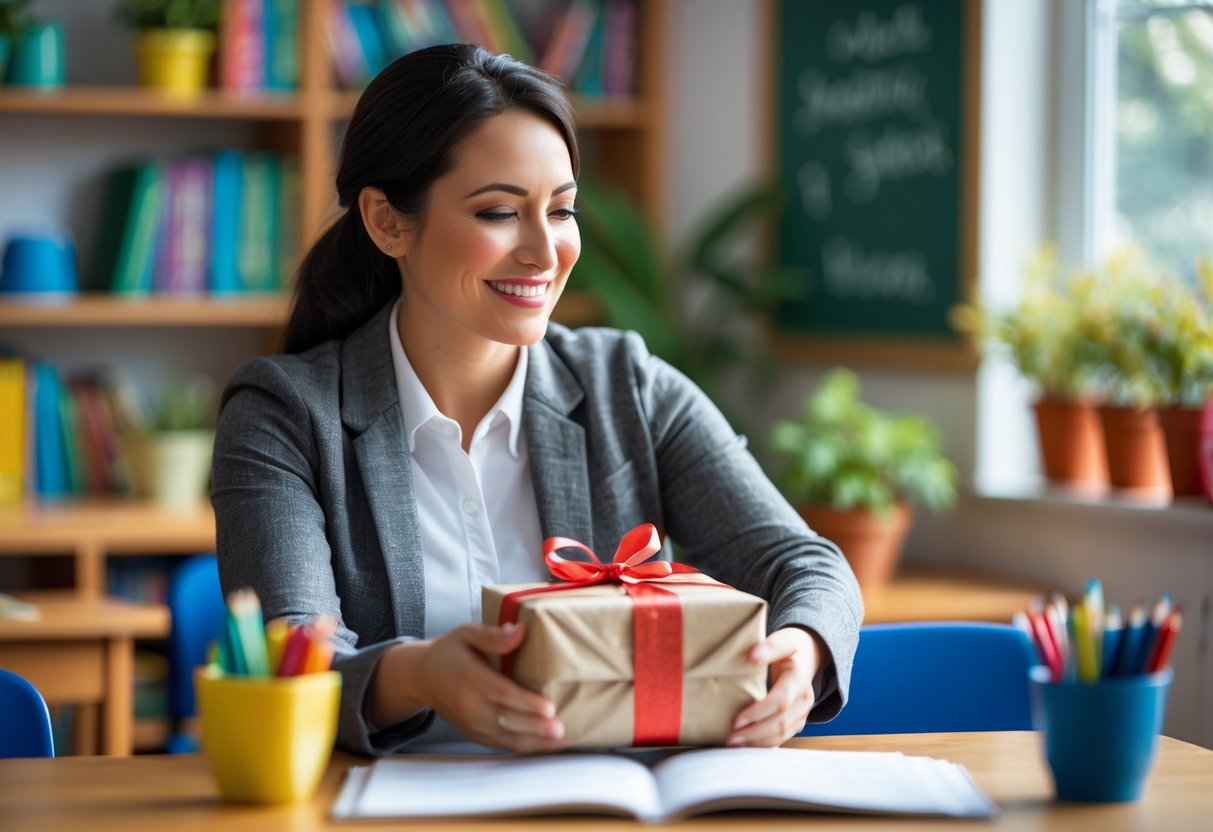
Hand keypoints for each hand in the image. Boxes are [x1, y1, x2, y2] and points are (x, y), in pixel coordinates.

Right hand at [413, 622, 567, 752]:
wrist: (420, 677)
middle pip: (506, 719)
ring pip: (505, 736)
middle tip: (560, 729)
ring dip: (532, 741)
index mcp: (470, 677)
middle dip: (535, 727)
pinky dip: (521, 746)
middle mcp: (469, 704)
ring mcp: (471, 722)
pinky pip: (500, 743)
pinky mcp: (473, 733)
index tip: (549, 707)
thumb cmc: (448, 652)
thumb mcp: (466, 633)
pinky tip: (542, 745)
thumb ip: (492, 635)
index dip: (525, 702)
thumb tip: (520, 631)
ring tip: (558, 740)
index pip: (500, 693)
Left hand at [727, 626, 824, 746]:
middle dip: (754, 733)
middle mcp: (804, 699)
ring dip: (758, 743)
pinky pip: (782, 738)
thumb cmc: (789, 647)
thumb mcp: (783, 640)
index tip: (736, 720)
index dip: (758, 713)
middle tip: (730, 739)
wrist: (807, 655)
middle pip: (780, 723)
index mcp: (799, 679)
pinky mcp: (798, 721)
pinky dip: (765, 745)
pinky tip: (747, 749)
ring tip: (733, 745)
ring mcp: (803, 713)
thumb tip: (753, 656)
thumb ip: (770, 646)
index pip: (779, 701)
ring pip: (783, 734)